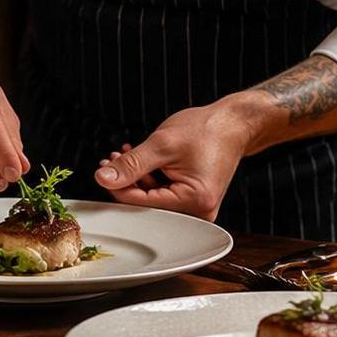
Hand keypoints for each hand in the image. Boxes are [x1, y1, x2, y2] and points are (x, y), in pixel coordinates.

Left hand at [93, 101, 253, 219]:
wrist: (233, 124)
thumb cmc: (206, 130)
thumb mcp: (162, 145)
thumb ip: (131, 164)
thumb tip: (103, 178)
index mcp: (194, 202)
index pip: (142, 204)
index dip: (118, 186)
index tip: (105, 168)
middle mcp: (199, 212)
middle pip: (147, 204)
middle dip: (128, 181)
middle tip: (113, 159)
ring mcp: (197, 208)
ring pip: (153, 199)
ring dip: (137, 177)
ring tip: (127, 154)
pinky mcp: (194, 200)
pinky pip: (164, 194)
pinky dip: (150, 178)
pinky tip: (142, 160)